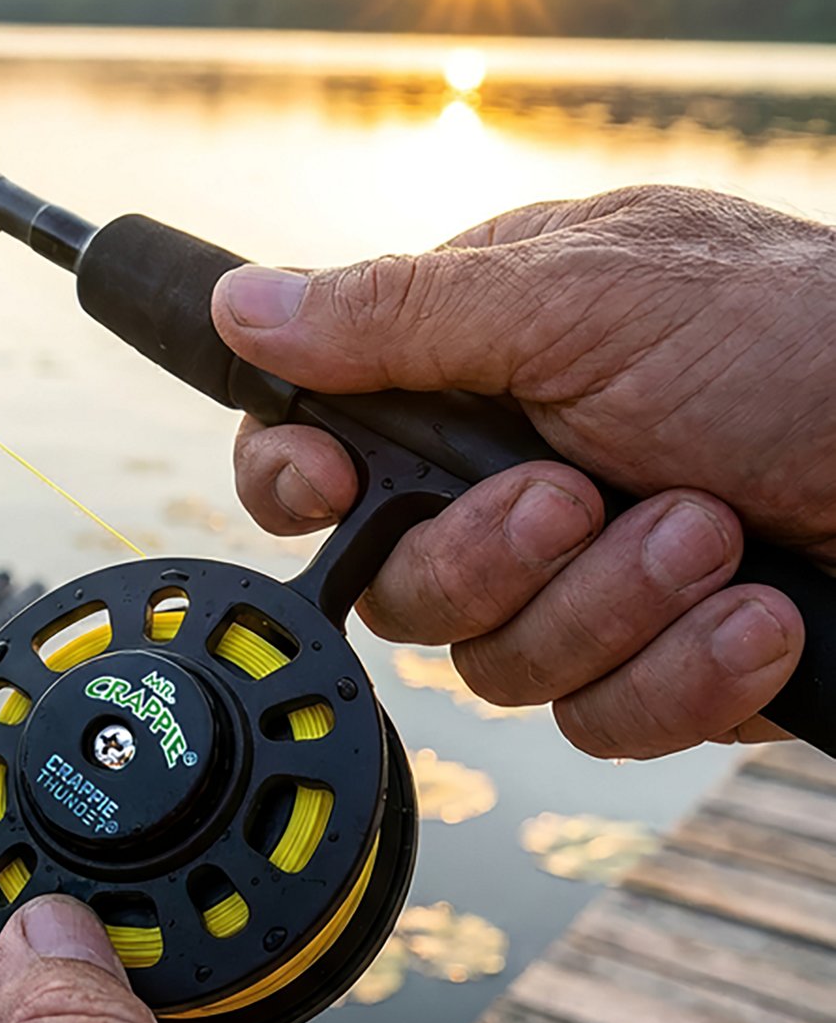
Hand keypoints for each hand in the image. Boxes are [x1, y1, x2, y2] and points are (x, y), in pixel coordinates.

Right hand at [212, 185, 835, 758]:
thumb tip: (241, 305)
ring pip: (495, 667)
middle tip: (577, 494)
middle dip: (488, 554)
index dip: (300, 485)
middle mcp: (512, 486)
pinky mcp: (651, 667)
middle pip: (398, 584)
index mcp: (474, 378)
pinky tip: (757, 618)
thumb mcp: (585, 298)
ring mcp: (581, 586)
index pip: (322, 451)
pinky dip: (677, 676)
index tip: (329, 486)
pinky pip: (596, 723)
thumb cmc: (798, 339)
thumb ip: (399, 316)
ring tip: (713, 534)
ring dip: (607, 607)